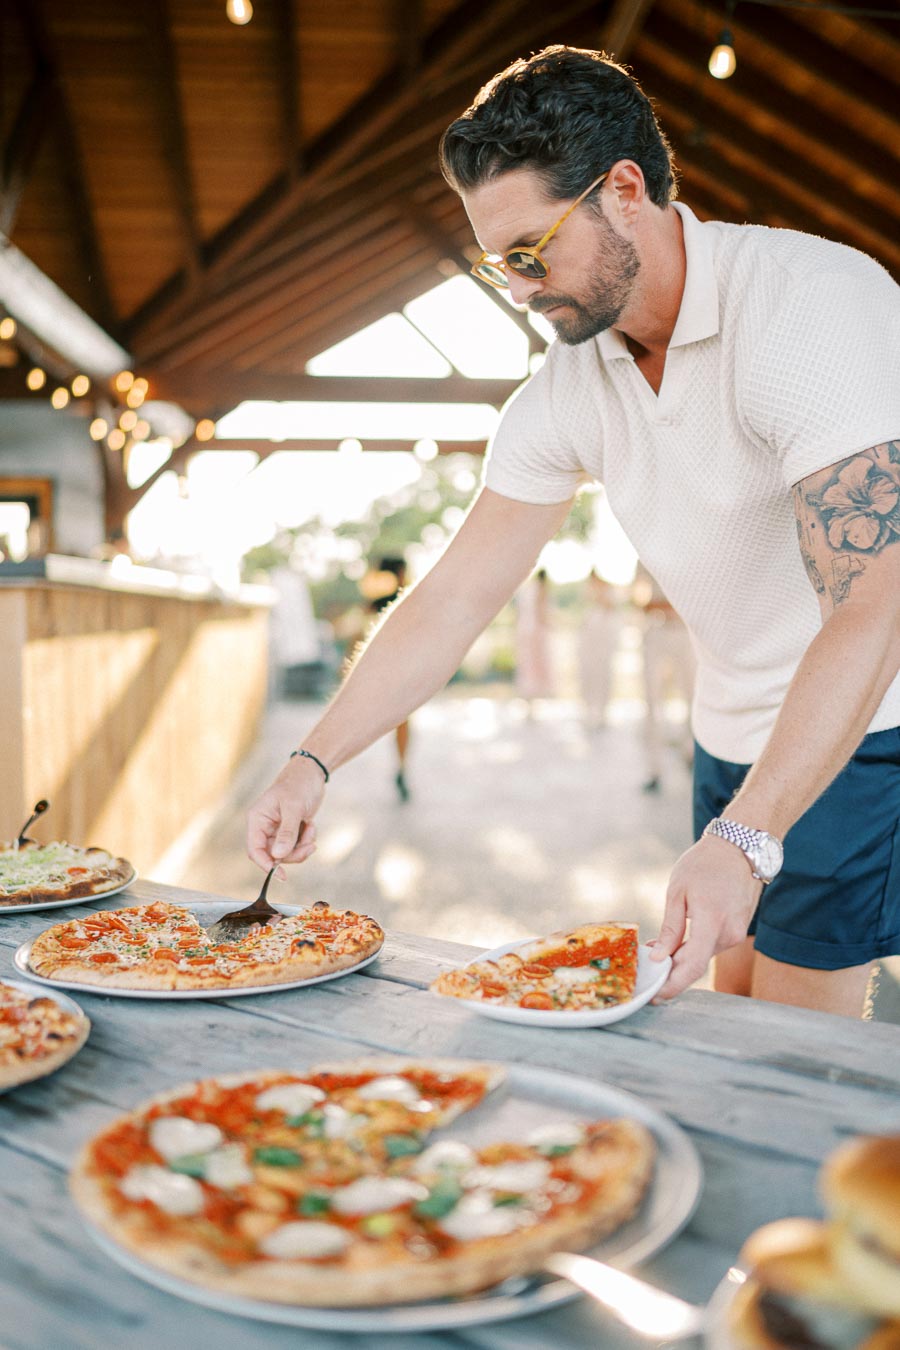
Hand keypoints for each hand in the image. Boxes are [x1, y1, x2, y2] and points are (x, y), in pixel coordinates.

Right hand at [246, 758, 325, 869]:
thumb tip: (278, 855)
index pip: (255, 849)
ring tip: (311, 829)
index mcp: (258, 819)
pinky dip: (306, 840)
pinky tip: (311, 825)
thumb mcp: (294, 808)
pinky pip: (296, 846)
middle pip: (273, 855)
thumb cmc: (299, 784)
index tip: (281, 875)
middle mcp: (264, 827)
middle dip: (293, 854)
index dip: (266, 864)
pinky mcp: (289, 830)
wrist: (311, 773)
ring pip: (286, 852)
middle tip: (309, 846)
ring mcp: (277, 830)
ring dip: (302, 846)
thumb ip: (286, 832)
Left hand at [649, 835, 761, 999]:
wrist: (740, 847)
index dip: (673, 984)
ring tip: (656, 949)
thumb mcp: (678, 892)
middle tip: (646, 972)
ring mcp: (736, 933)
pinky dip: (694, 947)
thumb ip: (670, 929)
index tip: (655, 995)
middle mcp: (729, 934)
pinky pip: (712, 945)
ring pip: (703, 955)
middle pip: (696, 964)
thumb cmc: (705, 864)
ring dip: (681, 958)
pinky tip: (677, 942)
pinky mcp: (737, 930)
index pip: (693, 966)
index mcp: (712, 922)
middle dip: (671, 972)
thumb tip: (659, 957)